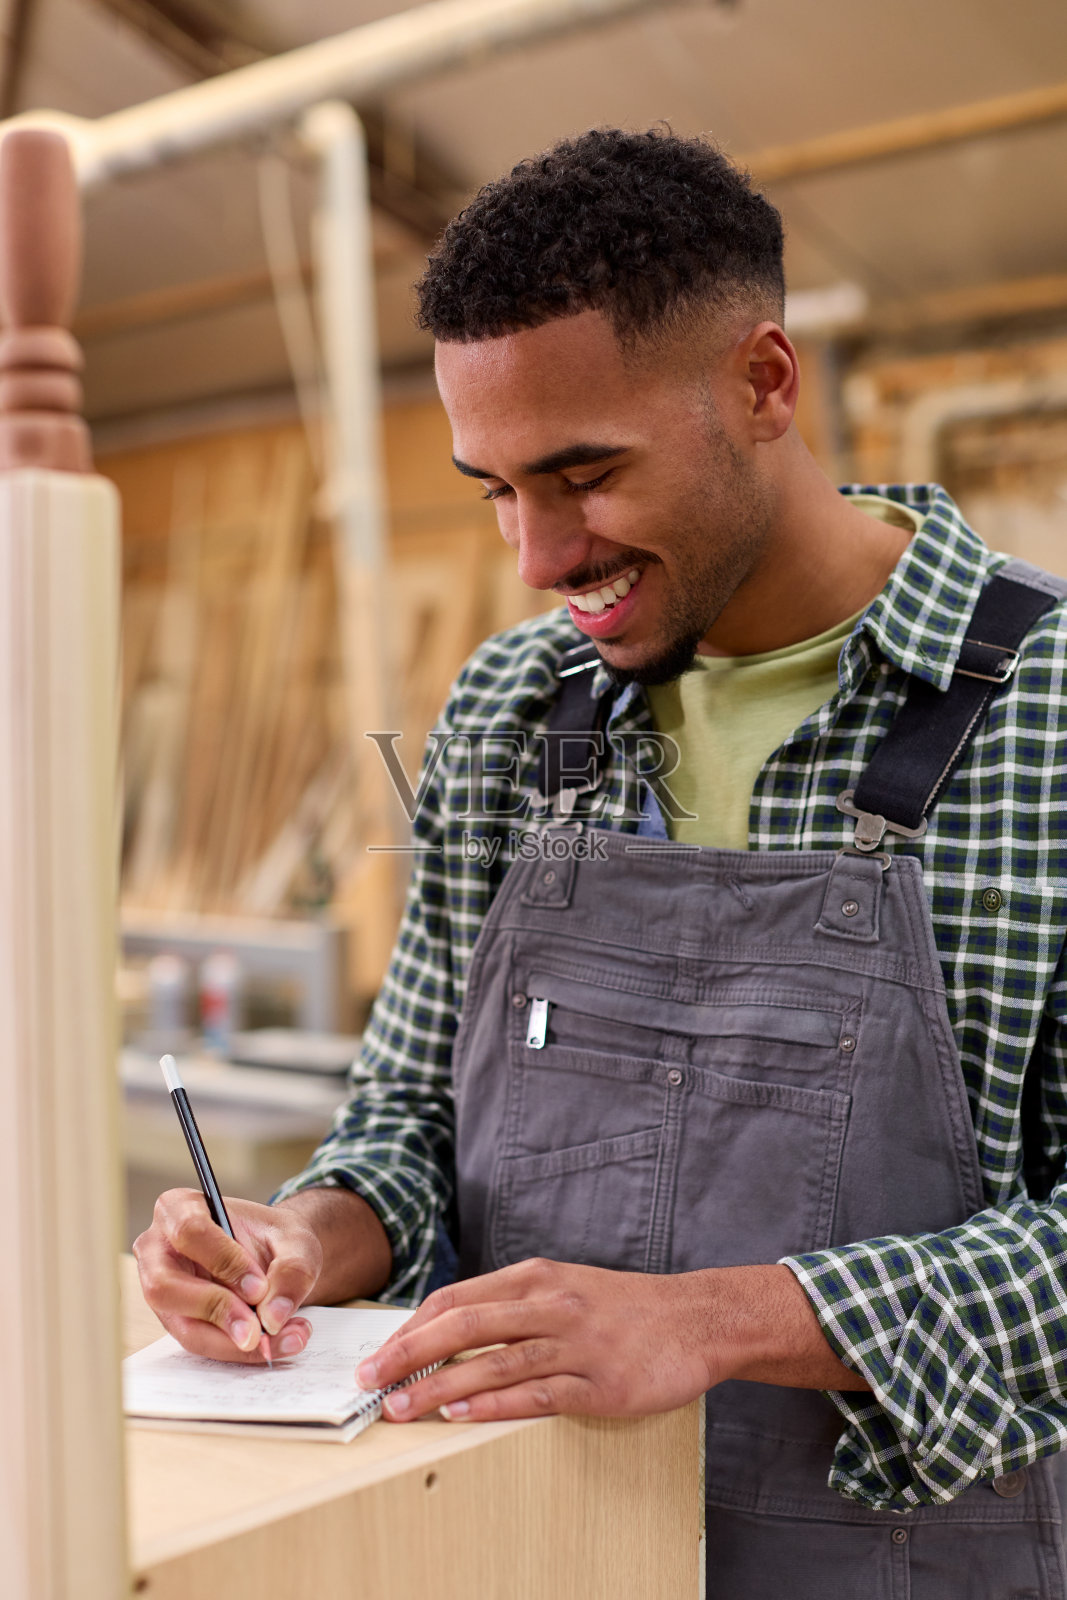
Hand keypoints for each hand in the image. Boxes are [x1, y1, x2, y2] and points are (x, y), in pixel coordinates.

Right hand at [133, 1189, 320, 1362]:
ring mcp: (163, 1290)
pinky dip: (239, 1350)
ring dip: (234, 1342)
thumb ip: (292, 1269)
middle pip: (165, 1287)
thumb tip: (273, 1316)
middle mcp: (158, 1251)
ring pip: (184, 1326)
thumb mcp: (296, 1240)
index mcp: (179, 1208)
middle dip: (217, 1311)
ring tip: (287, 1337)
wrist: (274, 1256)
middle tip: (259, 1330)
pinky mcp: (177, 1321)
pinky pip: (201, 1343)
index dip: (224, 1261)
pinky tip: (275, 1343)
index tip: (259, 1286)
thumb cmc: (274, 1237)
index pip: (189, 1232)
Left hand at [356, 1257, 729, 1423]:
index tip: (377, 1353)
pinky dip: (495, 1402)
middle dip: (408, 1352)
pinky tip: (462, 1412)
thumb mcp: (565, 1287)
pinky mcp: (599, 1381)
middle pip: (464, 1323)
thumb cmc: (624, 1308)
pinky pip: (537, 1393)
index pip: (457, 1297)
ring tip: (400, 1406)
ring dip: (439, 1384)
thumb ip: (513, 1305)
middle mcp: (551, 1303)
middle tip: (369, 1379)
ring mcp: (576, 1342)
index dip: (411, 1326)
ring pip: (494, 1359)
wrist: (697, 1318)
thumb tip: (448, 1331)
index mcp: (536, 1277)